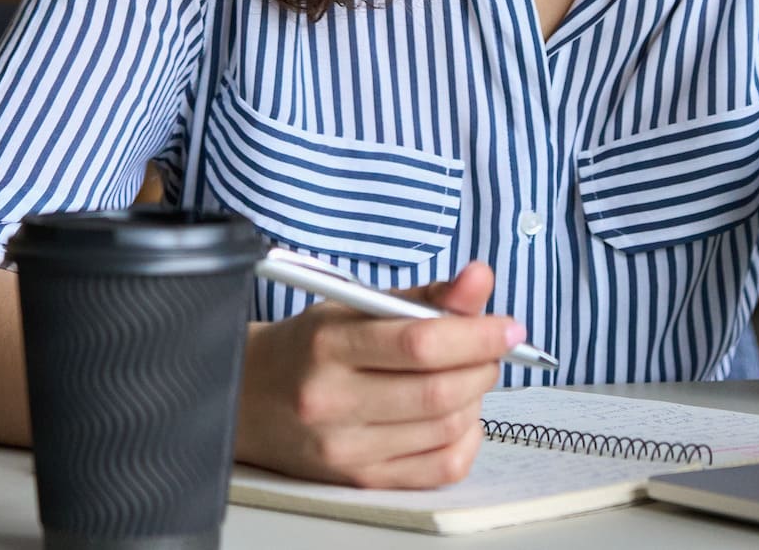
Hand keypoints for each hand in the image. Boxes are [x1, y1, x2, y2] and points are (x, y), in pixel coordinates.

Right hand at [234, 260, 518, 488]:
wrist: (250, 398)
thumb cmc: (309, 346)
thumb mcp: (357, 304)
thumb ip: (426, 296)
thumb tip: (480, 279)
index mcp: (329, 345)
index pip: (421, 344)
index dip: (477, 334)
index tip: (508, 327)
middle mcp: (333, 402)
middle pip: (440, 391)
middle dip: (482, 365)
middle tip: (488, 348)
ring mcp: (346, 449)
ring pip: (446, 428)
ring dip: (475, 398)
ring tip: (463, 376)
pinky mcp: (360, 480)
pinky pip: (441, 468)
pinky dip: (466, 438)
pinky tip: (455, 415)